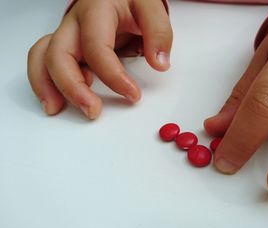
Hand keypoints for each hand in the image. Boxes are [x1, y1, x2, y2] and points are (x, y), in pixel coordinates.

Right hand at [28, 0, 171, 118]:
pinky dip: (46, 82)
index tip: (133, 94)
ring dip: (47, 86)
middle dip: (73, 87)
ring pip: (43, 58)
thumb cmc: (130, 0)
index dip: (113, 76)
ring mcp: (67, 35)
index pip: (97, 47)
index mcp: (95, 11)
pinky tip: (56, 100)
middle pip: (59, 54)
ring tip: (56, 109)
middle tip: (92, 111)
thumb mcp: (149, 8)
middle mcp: (74, 23)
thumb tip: (159, 63)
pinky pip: (45, 62)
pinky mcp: (66, 46)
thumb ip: (158, 33)